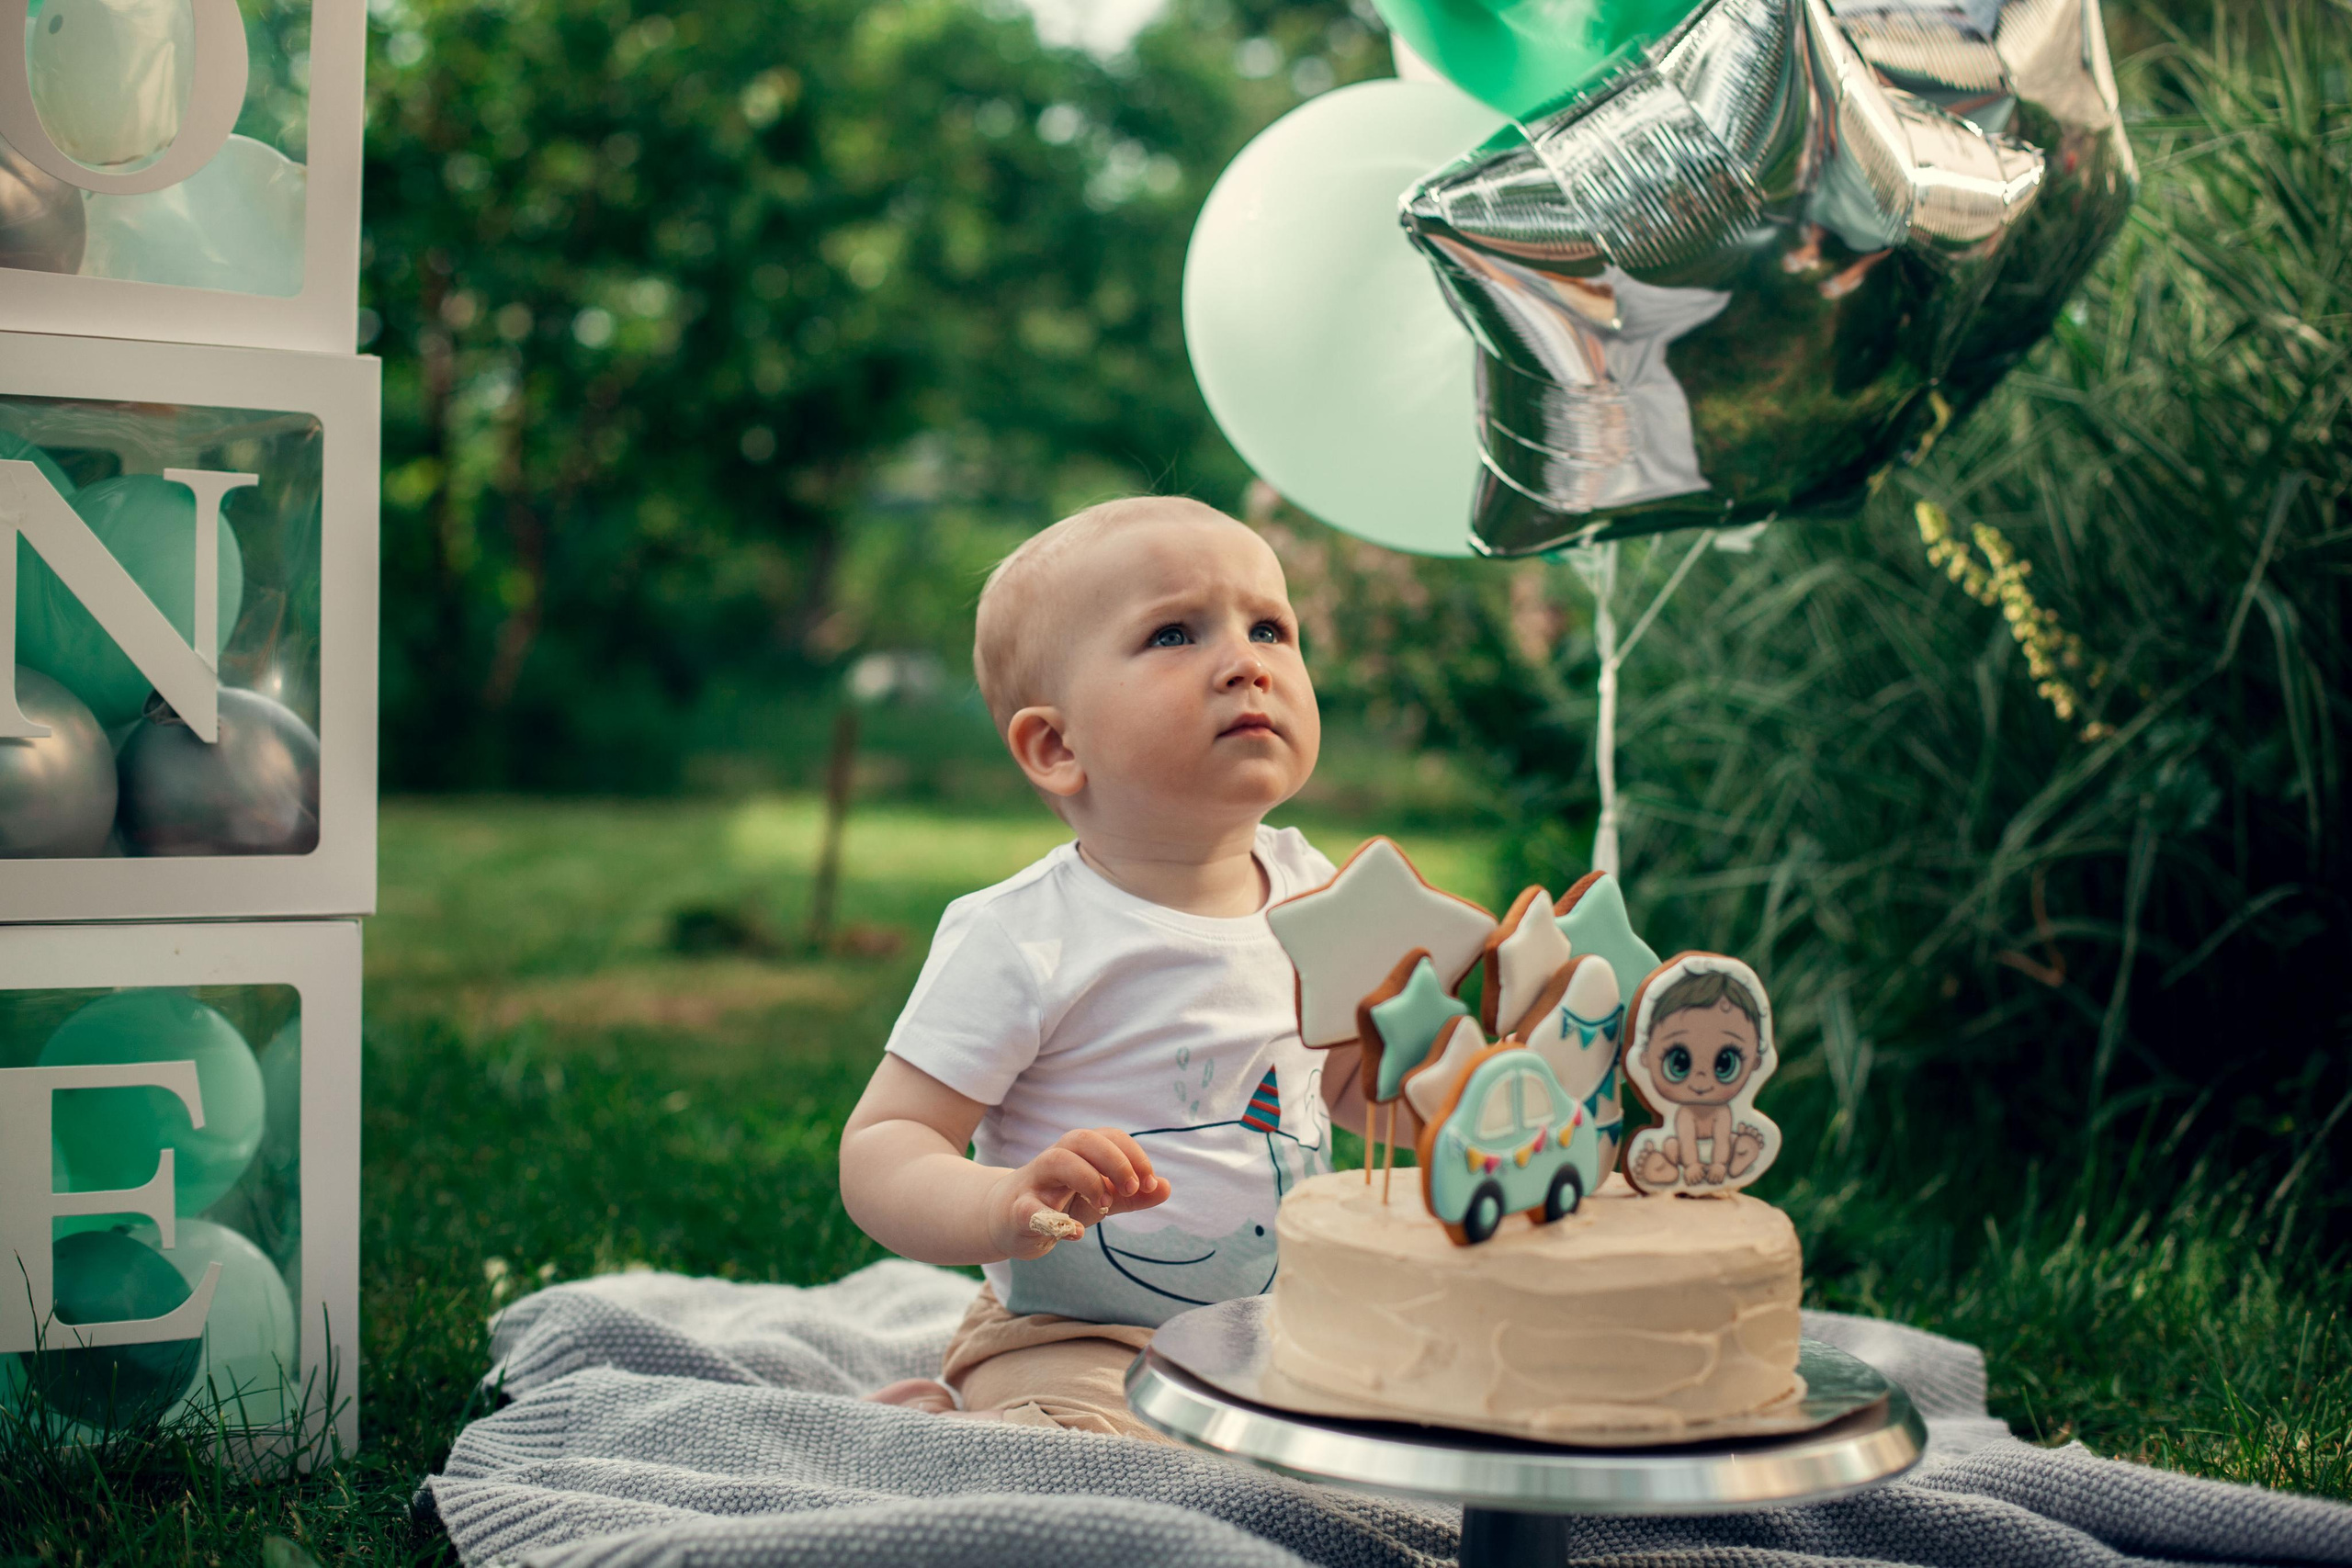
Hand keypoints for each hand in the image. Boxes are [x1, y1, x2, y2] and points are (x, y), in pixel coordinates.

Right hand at [990, 1127, 1171, 1258]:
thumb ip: (1131, 1196)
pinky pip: (1032, 1209)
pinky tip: (1077, 1232)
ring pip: (1056, 1160)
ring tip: (1105, 1204)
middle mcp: (1055, 1159)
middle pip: (1081, 1138)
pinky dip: (1056, 1220)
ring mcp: (1033, 1183)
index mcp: (1078, 1152)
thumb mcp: (1099, 1199)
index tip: (1150, 1183)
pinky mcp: (1017, 1212)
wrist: (1005, 1221)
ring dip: (1088, 1179)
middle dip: (1114, 1160)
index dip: (1134, 1155)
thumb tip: (1166, 1188)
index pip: (1109, 1136)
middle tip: (1131, 1189)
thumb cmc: (1058, 1203)